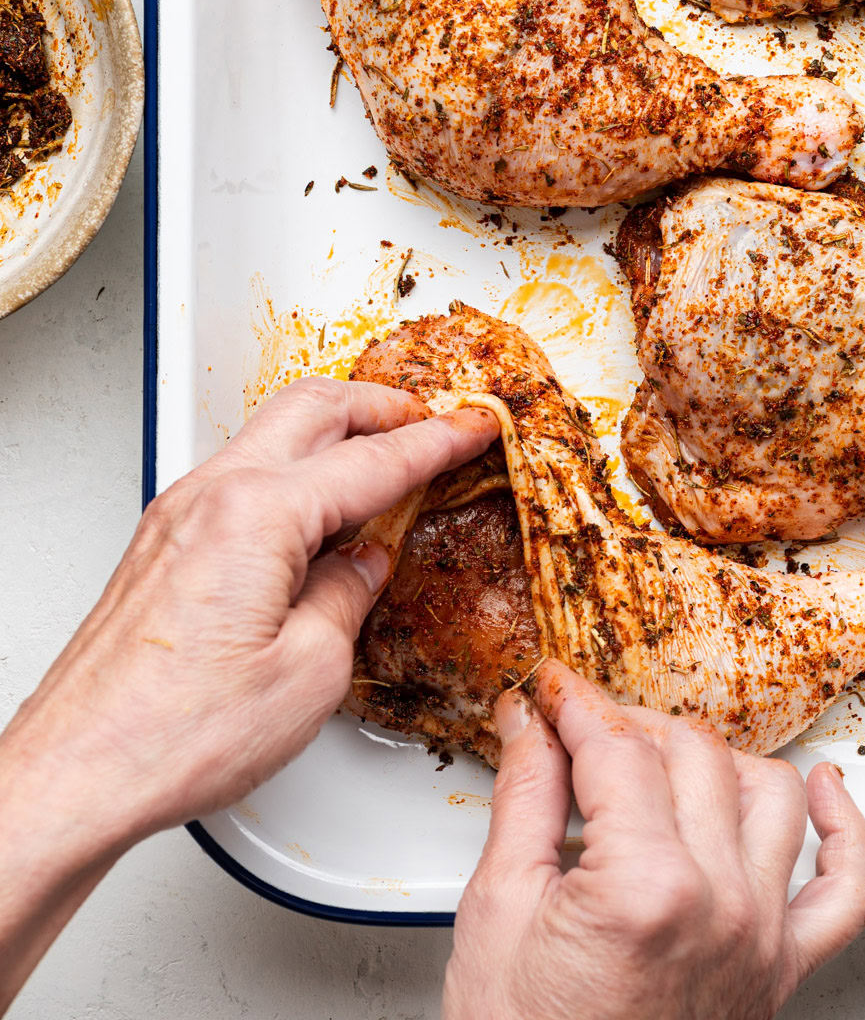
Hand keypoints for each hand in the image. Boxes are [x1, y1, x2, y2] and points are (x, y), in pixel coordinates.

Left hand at [0, 376, 496, 1010]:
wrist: (77, 771)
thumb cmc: (173, 733)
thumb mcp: (309, 672)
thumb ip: (349, 594)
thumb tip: (367, 561)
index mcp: (259, 515)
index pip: (373, 460)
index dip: (438, 442)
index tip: (475, 428)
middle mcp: (212, 495)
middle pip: (315, 407)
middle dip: (384, 404)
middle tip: (432, 420)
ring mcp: (179, 513)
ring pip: (272, 430)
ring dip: (335, 428)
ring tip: (382, 453)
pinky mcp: (162, 541)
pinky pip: (241, 471)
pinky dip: (293, 465)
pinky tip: (317, 505)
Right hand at [444, 661, 864, 1019]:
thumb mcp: (497, 912)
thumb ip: (524, 799)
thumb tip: (529, 726)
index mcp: (646, 889)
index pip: (618, 748)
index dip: (576, 706)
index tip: (553, 692)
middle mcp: (720, 905)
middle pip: (691, 755)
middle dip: (627, 726)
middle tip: (580, 731)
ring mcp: (762, 937)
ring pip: (769, 791)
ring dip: (714, 759)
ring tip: (659, 762)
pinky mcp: (783, 971)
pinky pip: (846, 888)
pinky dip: (845, 829)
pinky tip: (822, 790)